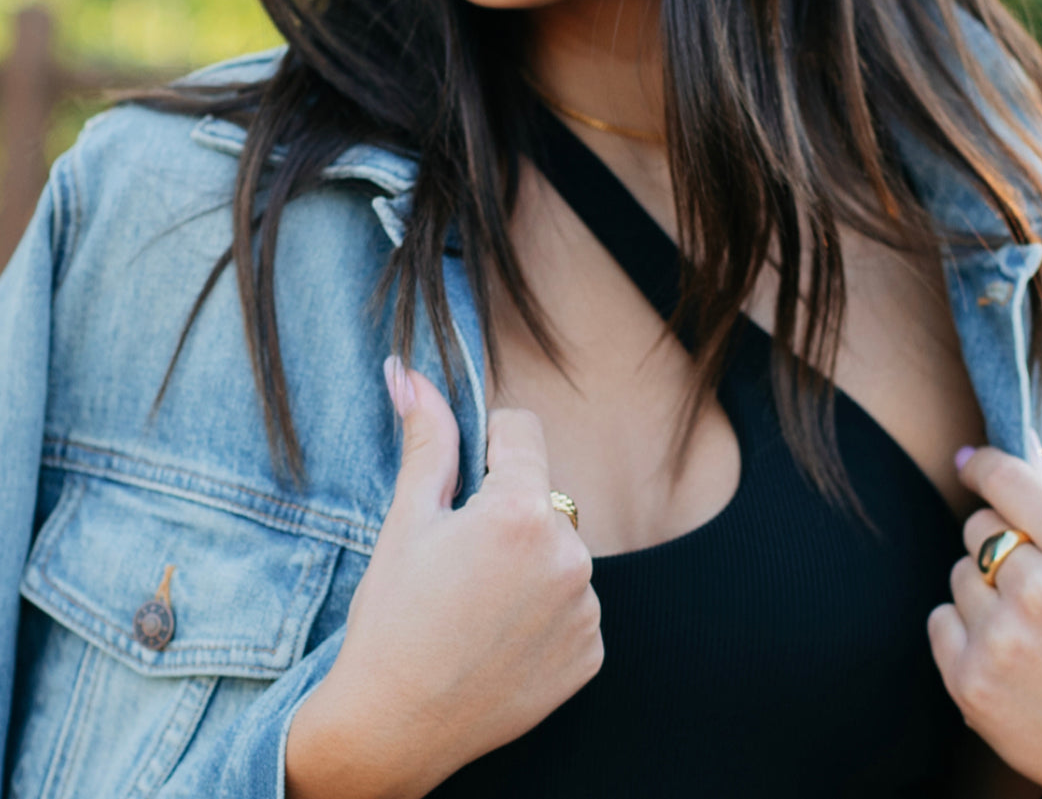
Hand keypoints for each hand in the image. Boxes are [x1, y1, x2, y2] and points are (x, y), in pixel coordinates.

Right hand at [286, 358, 602, 798]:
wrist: (392, 728)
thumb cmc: (391, 620)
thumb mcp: (406, 520)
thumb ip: (426, 439)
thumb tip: (409, 372)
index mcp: (522, 511)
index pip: (522, 430)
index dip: (487, 446)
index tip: (461, 482)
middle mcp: (568, 555)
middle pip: (542, 495)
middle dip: (507, 511)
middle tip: (458, 561)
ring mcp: (585, 609)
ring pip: (559, 551)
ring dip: (529, 562)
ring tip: (475, 604)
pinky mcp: (590, 653)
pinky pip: (573, 605)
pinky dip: (543, 612)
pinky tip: (498, 636)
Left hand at [928, 442, 1041, 790]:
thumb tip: (988, 465)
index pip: (1010, 483)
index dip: (985, 467)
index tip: (971, 463)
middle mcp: (1040, 594)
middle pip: (978, 527)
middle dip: (1000, 544)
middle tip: (1033, 580)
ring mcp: (1002, 640)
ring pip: (960, 573)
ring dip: (985, 591)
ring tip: (1028, 627)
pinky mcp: (970, 681)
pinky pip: (941, 619)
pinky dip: (965, 631)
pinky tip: (1004, 654)